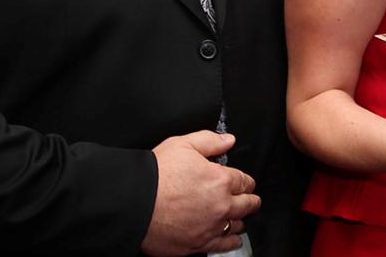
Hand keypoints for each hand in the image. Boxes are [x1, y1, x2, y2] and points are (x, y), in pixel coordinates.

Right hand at [141, 131, 259, 256]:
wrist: (134, 204)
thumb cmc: (155, 175)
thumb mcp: (182, 145)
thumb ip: (209, 141)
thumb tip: (228, 140)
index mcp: (220, 180)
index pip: (244, 181)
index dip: (246, 181)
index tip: (245, 183)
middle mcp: (220, 205)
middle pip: (247, 204)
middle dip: (250, 200)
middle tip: (250, 200)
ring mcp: (210, 227)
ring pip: (237, 225)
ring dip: (239, 220)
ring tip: (239, 218)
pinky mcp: (198, 244)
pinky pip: (223, 245)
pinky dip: (231, 241)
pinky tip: (234, 239)